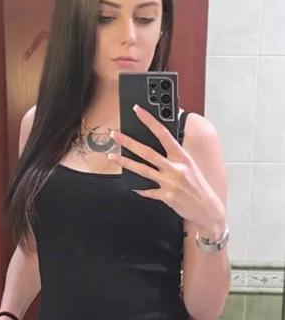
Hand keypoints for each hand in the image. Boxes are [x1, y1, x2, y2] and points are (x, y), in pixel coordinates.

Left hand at [108, 105, 223, 232]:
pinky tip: (129, 184)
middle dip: (129, 142)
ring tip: (112, 157)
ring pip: (142, 170)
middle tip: (115, 135)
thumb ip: (174, 154)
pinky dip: (138, 187)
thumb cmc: (198, 185)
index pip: (163, 133)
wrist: (208, 208)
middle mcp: (175, 168)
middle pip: (147, 152)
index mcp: (182, 156)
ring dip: (125, 162)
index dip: (149, 120)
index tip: (138, 111)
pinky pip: (147, 191)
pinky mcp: (166, 196)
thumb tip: (158, 141)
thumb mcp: (190, 164)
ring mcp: (170, 182)